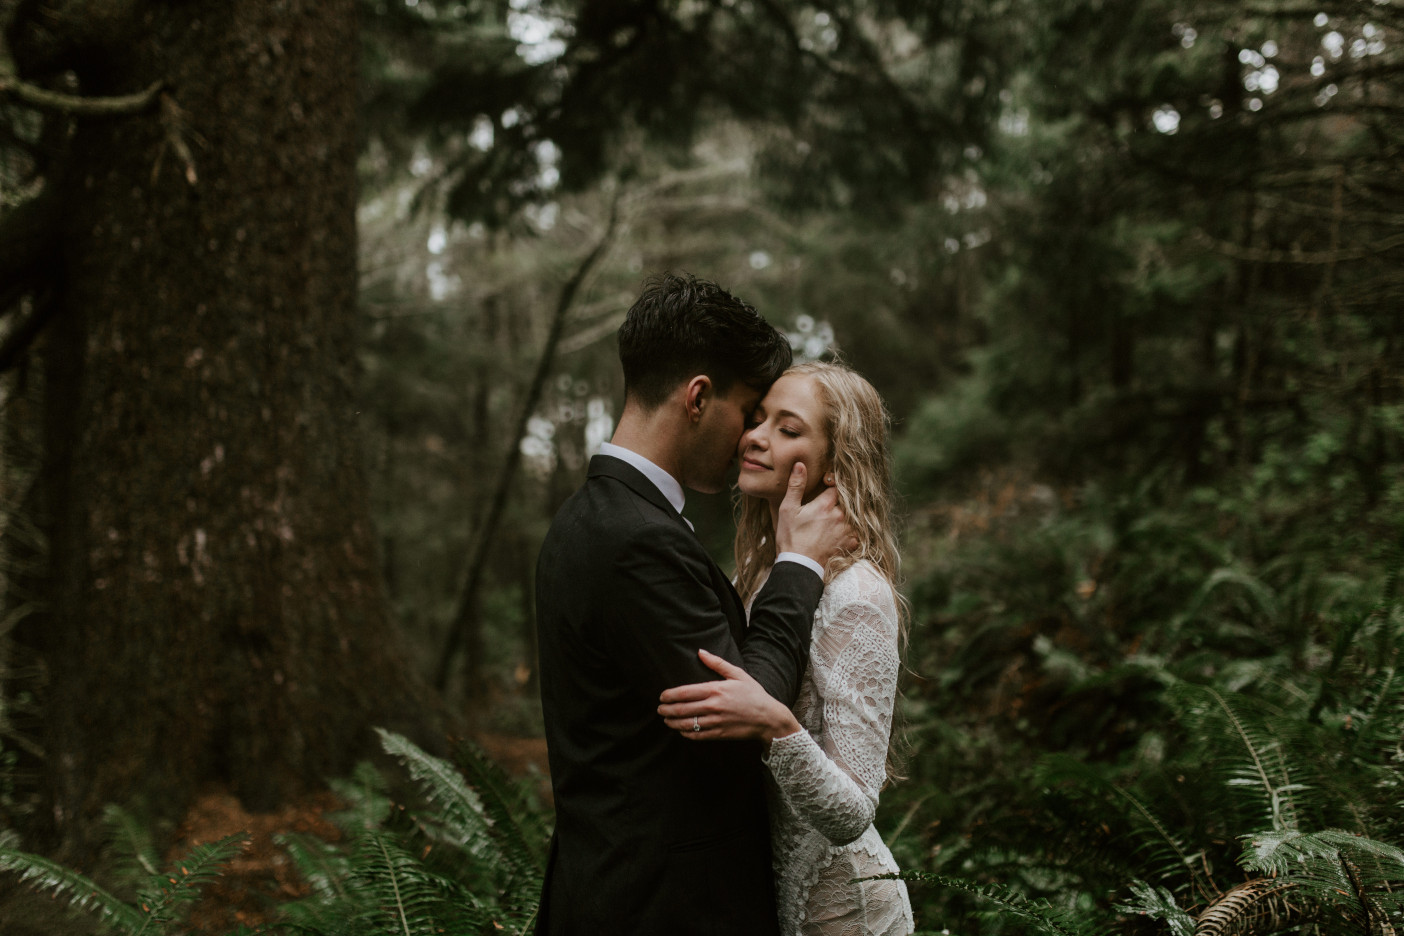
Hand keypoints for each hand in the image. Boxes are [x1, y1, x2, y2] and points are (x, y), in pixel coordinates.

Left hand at [658, 649, 801, 743]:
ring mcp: (716, 722)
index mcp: (716, 690)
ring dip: (672, 722)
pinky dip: (685, 733)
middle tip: (659, 709)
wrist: (768, 718)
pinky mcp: (719, 734)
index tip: (662, 696)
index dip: (669, 695)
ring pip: (687, 724)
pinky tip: (681, 730)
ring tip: (666, 720)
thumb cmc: (753, 694)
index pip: (685, 692)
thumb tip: (700, 651)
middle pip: (682, 709)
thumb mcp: (738, 674)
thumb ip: (717, 663)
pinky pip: (697, 735)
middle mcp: (713, 706)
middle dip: (667, 710)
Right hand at [773, 463, 856, 567]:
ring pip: (854, 515)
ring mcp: (847, 530)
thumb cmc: (791, 538)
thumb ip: (796, 486)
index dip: (832, 483)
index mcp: (825, 505)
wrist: (799, 566)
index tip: (827, 485)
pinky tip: (842, 531)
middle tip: (831, 503)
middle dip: (841, 499)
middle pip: (848, 500)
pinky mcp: (851, 544)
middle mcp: (840, 516)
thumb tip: (800, 465)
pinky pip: (857, 531)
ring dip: (848, 514)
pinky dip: (852, 529)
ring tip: (836, 517)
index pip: (837, 486)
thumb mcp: (788, 510)